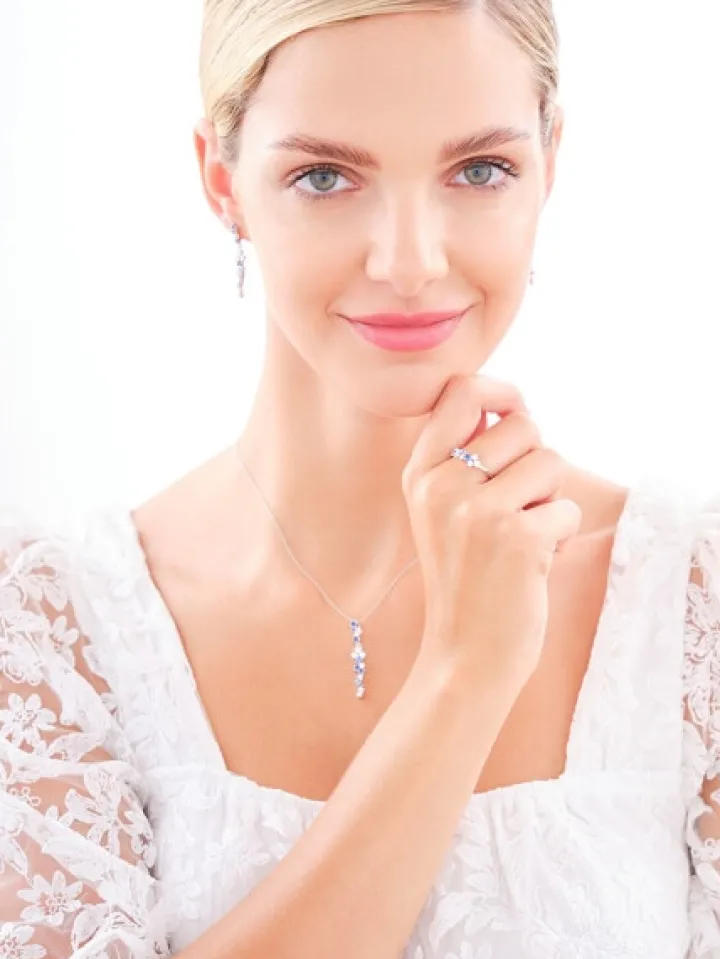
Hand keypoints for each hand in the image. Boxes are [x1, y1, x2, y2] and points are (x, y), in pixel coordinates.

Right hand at [403, 373, 582, 687]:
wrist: (464, 655)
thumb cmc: (467, 578)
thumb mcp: (441, 510)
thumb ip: (463, 458)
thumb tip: (514, 405)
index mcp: (420, 472)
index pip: (461, 391)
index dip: (501, 391)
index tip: (514, 410)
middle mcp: (441, 485)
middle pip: (522, 424)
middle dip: (536, 459)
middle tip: (518, 504)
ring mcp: (476, 511)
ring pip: (550, 462)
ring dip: (550, 498)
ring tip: (522, 534)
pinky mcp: (516, 539)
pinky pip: (567, 508)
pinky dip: (562, 534)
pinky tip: (533, 563)